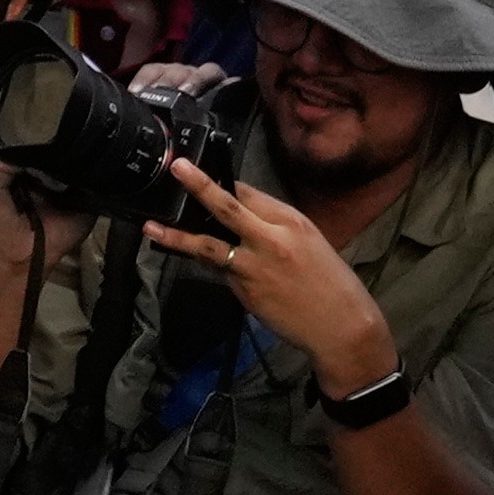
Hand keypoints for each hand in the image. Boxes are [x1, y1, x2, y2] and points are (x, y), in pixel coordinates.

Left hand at [152, 166, 393, 400]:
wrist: (341, 326)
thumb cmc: (329, 281)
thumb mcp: (308, 241)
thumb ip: (273, 226)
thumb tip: (238, 212)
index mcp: (291, 221)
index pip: (248, 193)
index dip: (221, 182)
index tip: (198, 171)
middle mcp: (270, 239)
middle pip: (228, 207)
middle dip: (199, 185)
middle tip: (176, 168)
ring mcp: (253, 266)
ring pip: (208, 245)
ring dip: (177, 235)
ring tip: (152, 227)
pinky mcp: (244, 291)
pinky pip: (218, 272)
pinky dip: (204, 263)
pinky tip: (186, 257)